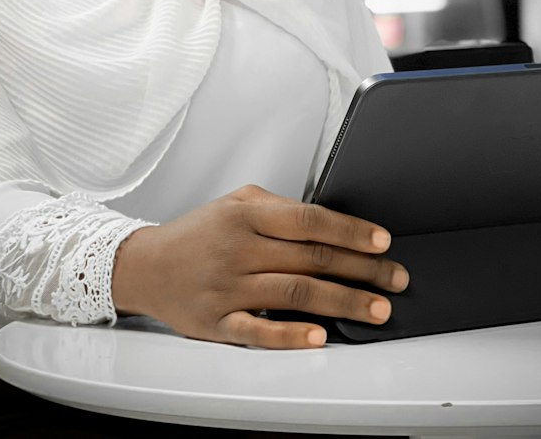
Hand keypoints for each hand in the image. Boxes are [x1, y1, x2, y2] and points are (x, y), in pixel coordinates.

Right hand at [111, 183, 408, 347]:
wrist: (144, 266)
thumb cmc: (198, 233)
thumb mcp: (235, 203)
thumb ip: (279, 209)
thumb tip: (329, 222)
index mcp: (247, 215)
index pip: (309, 220)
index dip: (350, 231)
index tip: (382, 241)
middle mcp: (239, 249)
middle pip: (312, 259)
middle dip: (362, 269)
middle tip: (396, 279)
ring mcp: (228, 288)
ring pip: (295, 293)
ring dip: (343, 301)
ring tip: (377, 308)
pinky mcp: (216, 324)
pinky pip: (258, 331)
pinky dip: (291, 335)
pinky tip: (321, 337)